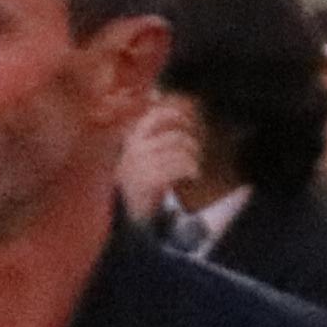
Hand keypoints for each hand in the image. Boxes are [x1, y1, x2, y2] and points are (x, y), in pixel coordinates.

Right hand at [118, 102, 205, 218]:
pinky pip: (177, 168)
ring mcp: (141, 166)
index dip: (174, 115)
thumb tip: (170, 114)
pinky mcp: (149, 181)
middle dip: (191, 145)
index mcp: (133, 141)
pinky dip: (190, 170)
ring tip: (194, 167)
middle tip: (196, 153)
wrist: (130, 212)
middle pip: (174, 138)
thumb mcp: (143, 156)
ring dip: (192, 160)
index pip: (153, 117)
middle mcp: (135, 151)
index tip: (188, 120)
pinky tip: (193, 176)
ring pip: (178, 153)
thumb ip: (154, 138)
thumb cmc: (142, 181)